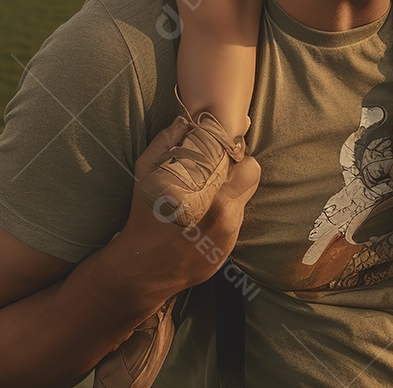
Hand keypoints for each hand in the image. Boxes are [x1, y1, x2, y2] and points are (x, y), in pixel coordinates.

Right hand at [118, 118, 260, 290]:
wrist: (140, 270)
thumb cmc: (143, 216)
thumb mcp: (146, 175)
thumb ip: (166, 142)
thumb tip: (185, 121)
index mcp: (209, 195)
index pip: (245, 163)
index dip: (234, 153)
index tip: (223, 151)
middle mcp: (224, 217)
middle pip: (252, 178)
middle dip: (238, 169)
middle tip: (219, 169)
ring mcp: (227, 238)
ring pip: (244, 201)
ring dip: (231, 193)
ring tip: (206, 194)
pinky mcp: (226, 253)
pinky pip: (234, 224)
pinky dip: (223, 216)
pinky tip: (202, 217)